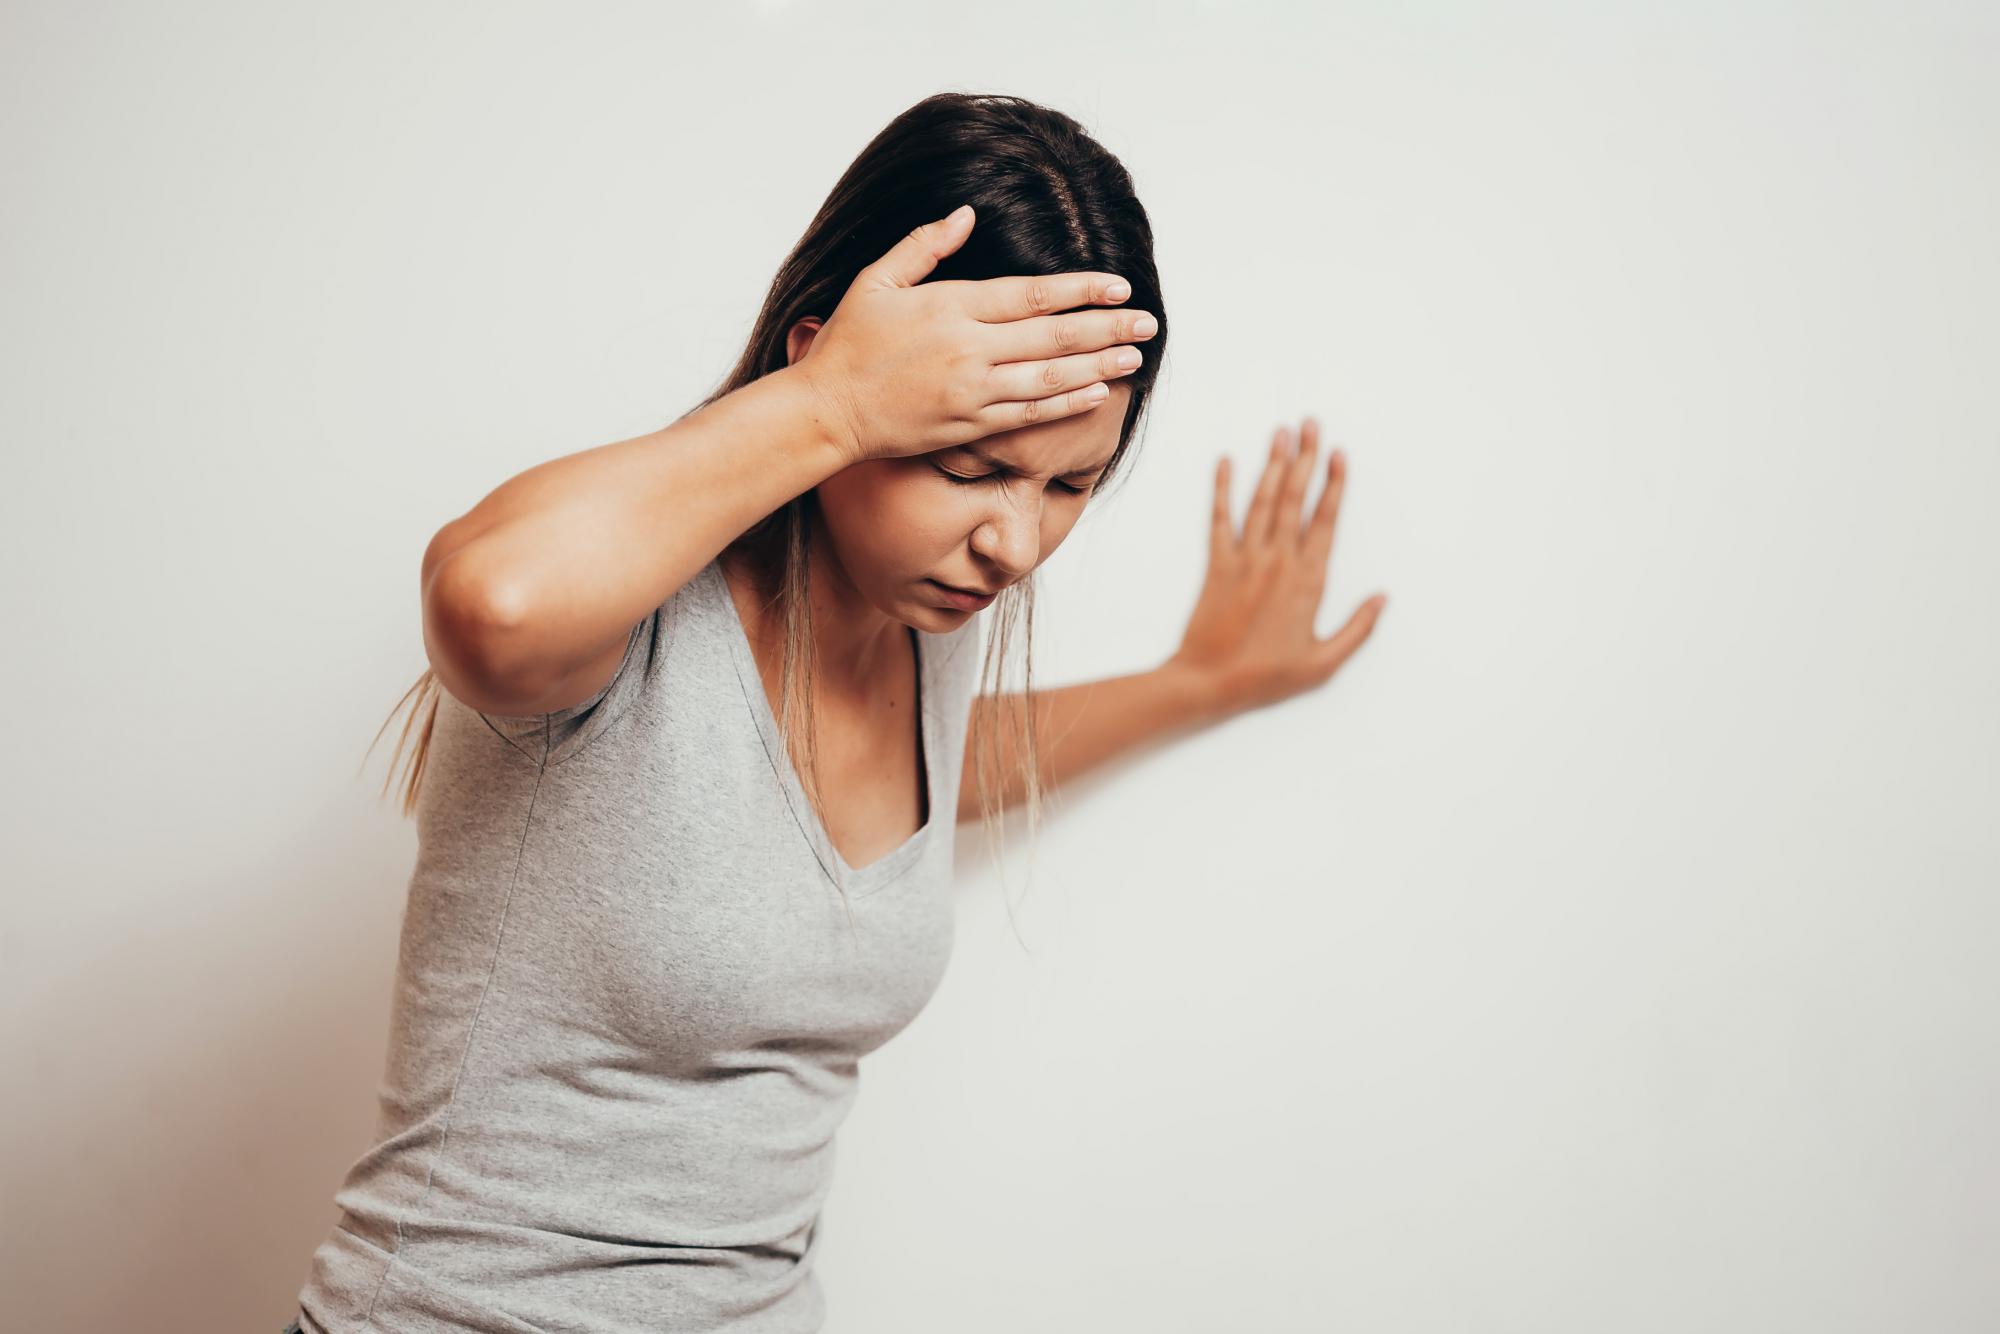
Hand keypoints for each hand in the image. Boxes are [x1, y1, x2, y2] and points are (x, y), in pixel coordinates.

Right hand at [790, 205, 1155, 466]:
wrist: (827, 411)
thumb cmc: (848, 342)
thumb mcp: (876, 279)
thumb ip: (924, 245)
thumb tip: (967, 214)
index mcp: (952, 306)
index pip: (1033, 294)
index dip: (1082, 290)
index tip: (1119, 286)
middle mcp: (969, 349)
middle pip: (1054, 335)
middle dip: (1107, 327)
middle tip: (1148, 321)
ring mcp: (973, 391)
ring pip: (1050, 376)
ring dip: (1098, 365)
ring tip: (1135, 356)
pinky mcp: (970, 426)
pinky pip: (1030, 414)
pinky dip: (1067, 402)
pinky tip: (1097, 392)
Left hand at [1168, 417, 1386, 713]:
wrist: (1210, 683)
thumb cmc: (1267, 677)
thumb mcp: (1323, 663)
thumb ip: (1357, 629)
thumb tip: (1382, 598)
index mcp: (1308, 580)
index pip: (1325, 520)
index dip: (1333, 484)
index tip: (1339, 454)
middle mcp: (1278, 561)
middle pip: (1294, 499)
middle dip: (1306, 458)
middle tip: (1311, 424)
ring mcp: (1246, 559)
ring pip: (1263, 501)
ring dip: (1273, 463)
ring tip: (1282, 432)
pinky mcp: (1217, 565)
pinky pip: (1220, 519)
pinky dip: (1223, 488)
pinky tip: (1226, 461)